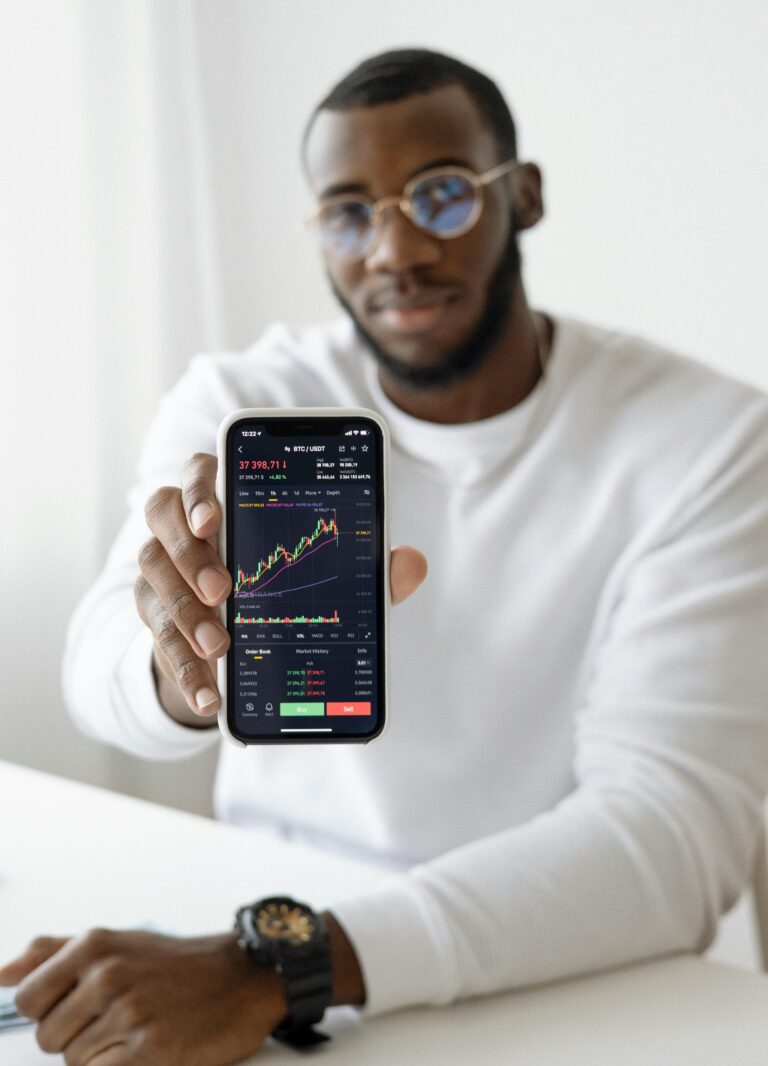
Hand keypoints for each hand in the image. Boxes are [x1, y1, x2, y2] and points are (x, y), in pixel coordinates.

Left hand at [0, 929, 286, 1064]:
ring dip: (102, 1057)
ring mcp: (130, 1013)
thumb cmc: (173, 963)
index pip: (27, 999)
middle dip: (76, 1037)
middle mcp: (107, 975)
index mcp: (93, 946)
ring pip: (75, 1063)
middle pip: (49, 1038)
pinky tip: (146, 1050)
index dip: (48, 1012)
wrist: (241, 976)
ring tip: (138, 1031)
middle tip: (118, 1019)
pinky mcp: (153, 1051)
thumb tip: (0, 974)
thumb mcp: (115, 942)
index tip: (77, 1008)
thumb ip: (53, 953)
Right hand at [135, 452, 427, 725]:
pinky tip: (209, 694)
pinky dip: (182, 667)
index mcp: (225, 496)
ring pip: (152, 572)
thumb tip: (412, 563)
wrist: (238, 633)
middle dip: (189, 551)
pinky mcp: (153, 613)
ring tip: (219, 646)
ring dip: (183, 611)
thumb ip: (365, 567)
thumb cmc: (286, 582)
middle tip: (221, 589)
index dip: (200, 489)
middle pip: (162, 513)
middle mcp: (182, 523)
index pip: (200, 471)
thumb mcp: (331, 576)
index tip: (214, 518)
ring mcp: (161, 566)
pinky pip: (156, 635)